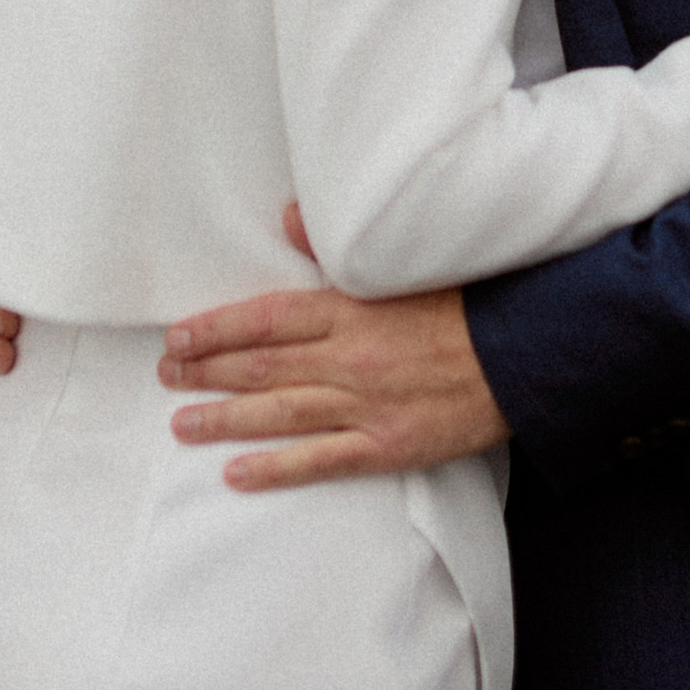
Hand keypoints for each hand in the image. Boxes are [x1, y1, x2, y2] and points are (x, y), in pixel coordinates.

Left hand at [160, 206, 510, 487]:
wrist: (524, 355)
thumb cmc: (467, 305)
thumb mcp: (406, 263)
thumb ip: (340, 245)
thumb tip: (291, 216)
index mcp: (352, 309)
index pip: (266, 318)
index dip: (217, 328)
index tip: (178, 334)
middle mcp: (349, 358)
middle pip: (262, 366)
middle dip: (207, 371)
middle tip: (165, 374)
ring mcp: (365, 405)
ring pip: (279, 413)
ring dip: (225, 419)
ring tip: (182, 424)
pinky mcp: (386, 446)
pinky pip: (320, 460)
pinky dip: (275, 469)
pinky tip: (236, 474)